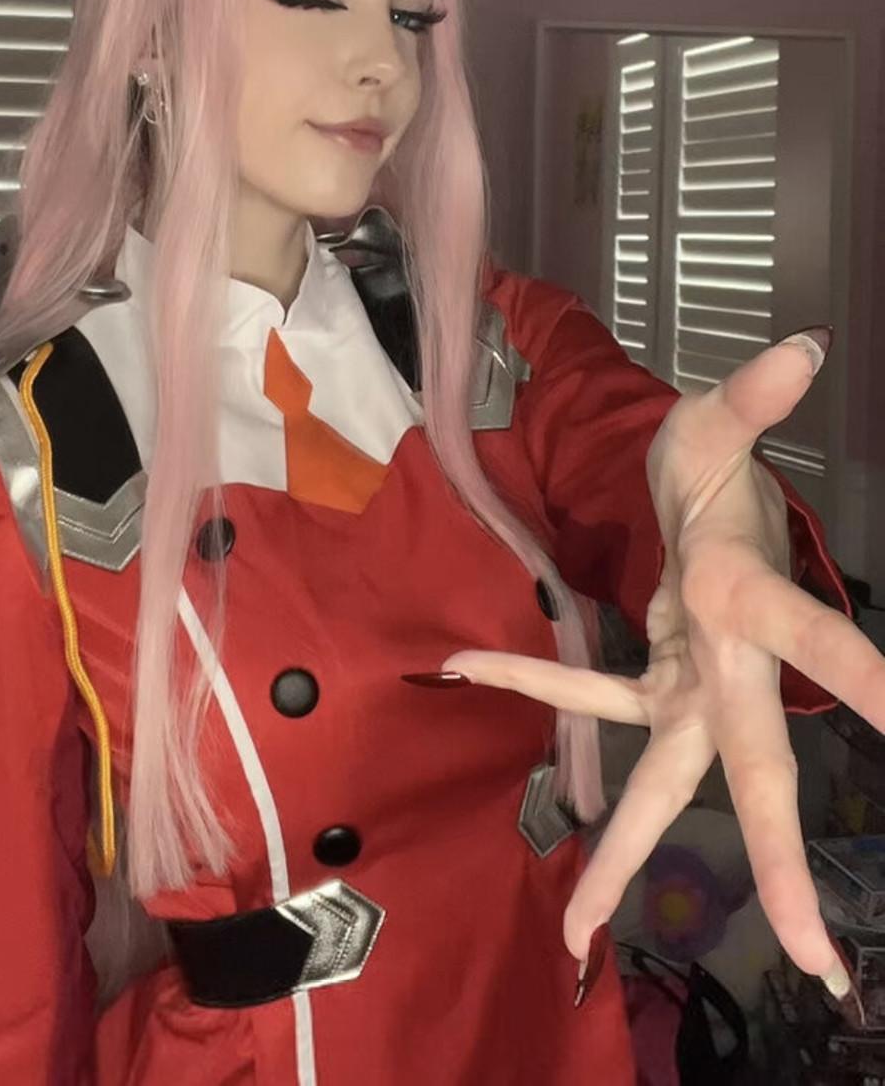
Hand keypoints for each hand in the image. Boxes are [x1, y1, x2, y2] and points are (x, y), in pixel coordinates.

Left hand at [445, 330, 884, 1008]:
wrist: (705, 493)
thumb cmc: (719, 469)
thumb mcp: (720, 427)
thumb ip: (751, 396)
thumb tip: (802, 346)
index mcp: (752, 606)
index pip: (819, 642)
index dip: (864, 682)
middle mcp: (729, 667)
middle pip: (754, 769)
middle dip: (777, 856)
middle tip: (818, 959)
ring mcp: (692, 683)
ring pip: (661, 781)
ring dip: (622, 855)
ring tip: (574, 938)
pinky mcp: (658, 675)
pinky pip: (591, 693)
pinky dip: (529, 674)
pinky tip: (460, 661)